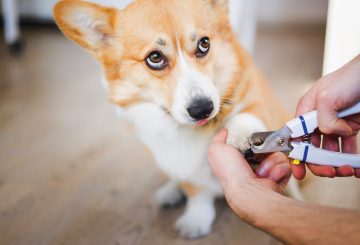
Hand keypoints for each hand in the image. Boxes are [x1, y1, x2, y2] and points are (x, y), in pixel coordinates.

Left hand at [208, 129, 291, 217]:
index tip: (251, 142)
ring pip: (277, 155)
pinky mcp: (278, 179)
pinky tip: (270, 177)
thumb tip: (224, 131)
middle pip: (266, 147)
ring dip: (271, 162)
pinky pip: (286, 166)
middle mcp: (251, 168)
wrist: (248, 193)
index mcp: (237, 161)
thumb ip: (219, 139)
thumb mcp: (217, 150)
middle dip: (264, 150)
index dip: (253, 142)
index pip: (250, 144)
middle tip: (257, 156)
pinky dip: (279, 170)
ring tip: (261, 172)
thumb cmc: (231, 173)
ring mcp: (266, 174)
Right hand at [294, 56, 359, 178]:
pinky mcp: (350, 127)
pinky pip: (347, 147)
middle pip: (312, 148)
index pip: (295, 137)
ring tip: (347, 169)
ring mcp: (334, 123)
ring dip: (336, 163)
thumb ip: (323, 119)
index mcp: (306, 110)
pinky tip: (355, 165)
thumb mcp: (328, 96)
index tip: (299, 171)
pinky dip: (350, 158)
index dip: (296, 155)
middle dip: (319, 162)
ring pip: (330, 150)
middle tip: (330, 171)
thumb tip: (331, 133)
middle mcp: (318, 118)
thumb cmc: (351, 77)